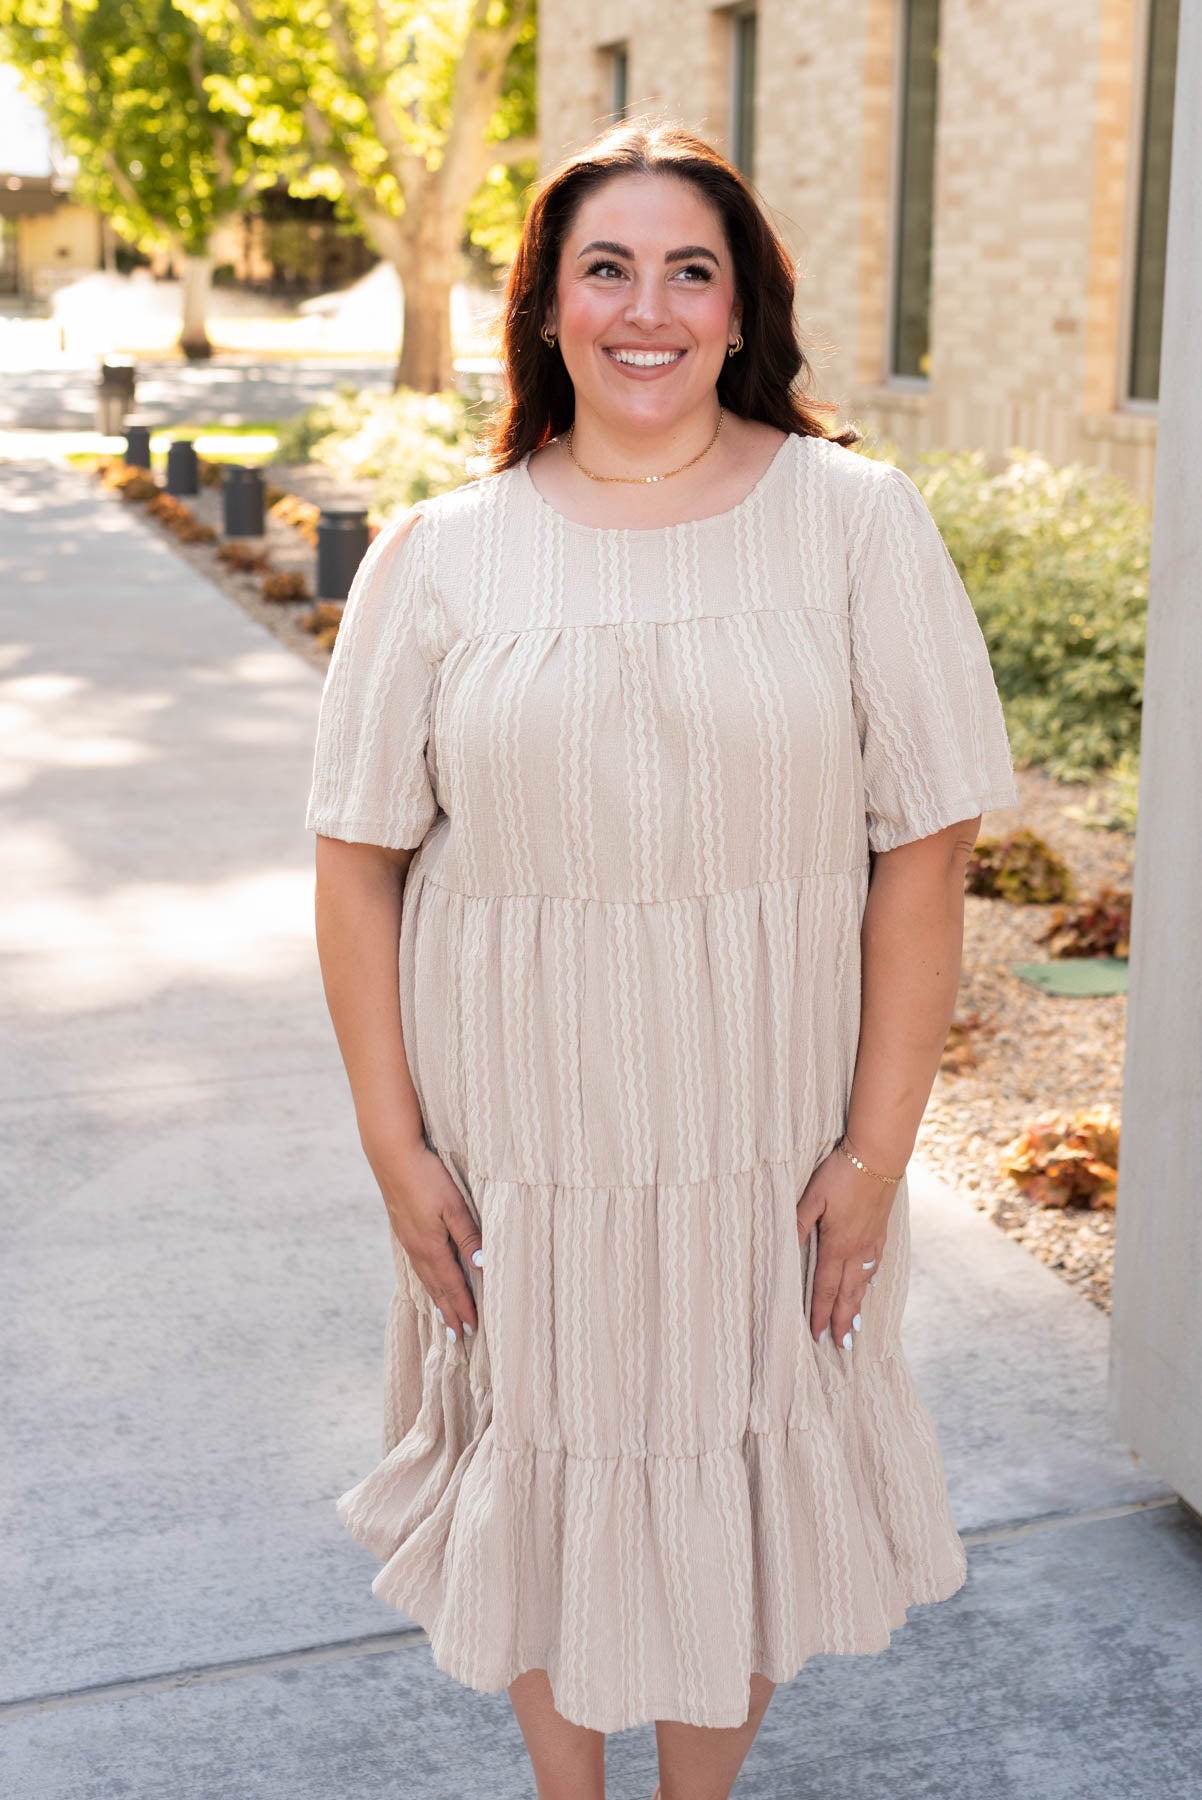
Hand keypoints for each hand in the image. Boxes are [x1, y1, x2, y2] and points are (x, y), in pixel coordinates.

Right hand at [367, 1138, 482, 1342]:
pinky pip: (417, 1264)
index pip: (452, 1285)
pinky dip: (426, 1280)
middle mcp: (417, 1248)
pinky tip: (428, 1278)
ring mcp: (407, 1239)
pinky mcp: (403, 1228)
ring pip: (425, 1277)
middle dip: (449, 1311)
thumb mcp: (454, 1205)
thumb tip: (481, 1265)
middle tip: (459, 1335)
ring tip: (444, 1316)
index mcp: (431, 1246)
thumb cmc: (427, 1177)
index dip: (462, 1307)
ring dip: (437, 1299)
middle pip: (436, 1287)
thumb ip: (468, 1235)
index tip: (472, 1329)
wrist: (392, 1155)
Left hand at [795, 1143, 895, 1348]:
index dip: (821, 1314)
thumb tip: (786, 1248)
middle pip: (848, 1293)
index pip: (825, 1288)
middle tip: (842, 1346)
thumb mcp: (812, 1196)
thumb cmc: (841, 1173)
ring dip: (858, 1305)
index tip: (818, 1336)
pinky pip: (875, 1263)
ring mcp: (872, 1240)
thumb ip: (798, 1222)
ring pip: (864, 1281)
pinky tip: (870, 1282)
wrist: (879, 1156)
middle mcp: (857, 1249)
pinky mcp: (881, 1229)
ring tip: (855, 1324)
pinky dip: (870, 1280)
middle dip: (843, 1321)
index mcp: (837, 1245)